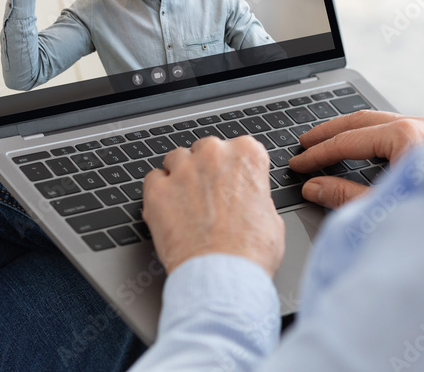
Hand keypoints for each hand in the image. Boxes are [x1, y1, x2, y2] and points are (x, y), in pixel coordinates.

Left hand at [142, 137, 284, 276]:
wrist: (223, 276)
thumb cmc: (251, 252)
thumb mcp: (271, 216)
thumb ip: (256, 195)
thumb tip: (249, 200)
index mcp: (247, 154)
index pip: (239, 147)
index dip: (234, 168)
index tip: (232, 182)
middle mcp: (213, 154)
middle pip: (205, 149)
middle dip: (206, 168)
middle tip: (210, 196)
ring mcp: (182, 170)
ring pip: (176, 159)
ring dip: (180, 175)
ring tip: (186, 202)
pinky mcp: (157, 191)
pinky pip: (152, 179)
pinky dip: (158, 192)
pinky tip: (168, 210)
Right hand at [289, 111, 423, 208]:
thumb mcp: (382, 210)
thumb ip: (343, 195)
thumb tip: (314, 187)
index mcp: (406, 137)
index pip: (348, 141)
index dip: (318, 154)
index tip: (298, 164)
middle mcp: (421, 126)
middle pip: (362, 120)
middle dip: (330, 132)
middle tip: (305, 142)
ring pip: (380, 121)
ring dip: (351, 131)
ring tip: (328, 141)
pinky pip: (398, 128)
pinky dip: (373, 135)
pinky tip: (362, 147)